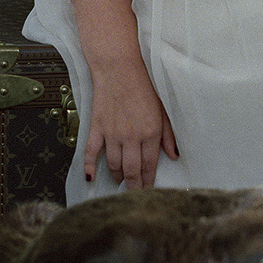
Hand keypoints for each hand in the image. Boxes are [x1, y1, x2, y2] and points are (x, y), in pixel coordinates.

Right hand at [85, 61, 179, 188]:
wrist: (118, 67)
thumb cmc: (143, 84)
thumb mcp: (163, 109)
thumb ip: (168, 135)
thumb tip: (173, 155)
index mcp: (150, 132)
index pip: (150, 165)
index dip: (149, 181)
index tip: (149, 190)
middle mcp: (131, 136)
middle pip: (131, 171)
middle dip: (134, 187)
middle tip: (134, 196)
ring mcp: (112, 133)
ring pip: (113, 165)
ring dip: (117, 177)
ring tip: (119, 182)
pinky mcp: (97, 127)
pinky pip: (91, 152)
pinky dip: (89, 166)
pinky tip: (90, 176)